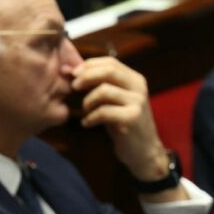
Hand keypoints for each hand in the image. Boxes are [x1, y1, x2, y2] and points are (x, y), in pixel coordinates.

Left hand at [73, 56, 186, 201]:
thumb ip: (98, 85)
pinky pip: (104, 111)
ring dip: (88, 101)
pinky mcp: (132, 118)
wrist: (144, 151)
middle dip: (86, 76)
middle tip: (73, 87)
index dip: (89, 64)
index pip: (110, 61)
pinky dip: (91, 117)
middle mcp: (139, 87)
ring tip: (85, 112)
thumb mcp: (114, 101)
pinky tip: (87, 124)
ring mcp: (137, 102)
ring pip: (104, 90)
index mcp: (134, 79)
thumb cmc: (124, 125)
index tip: (72, 73)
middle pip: (109, 70)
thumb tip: (70, 70)